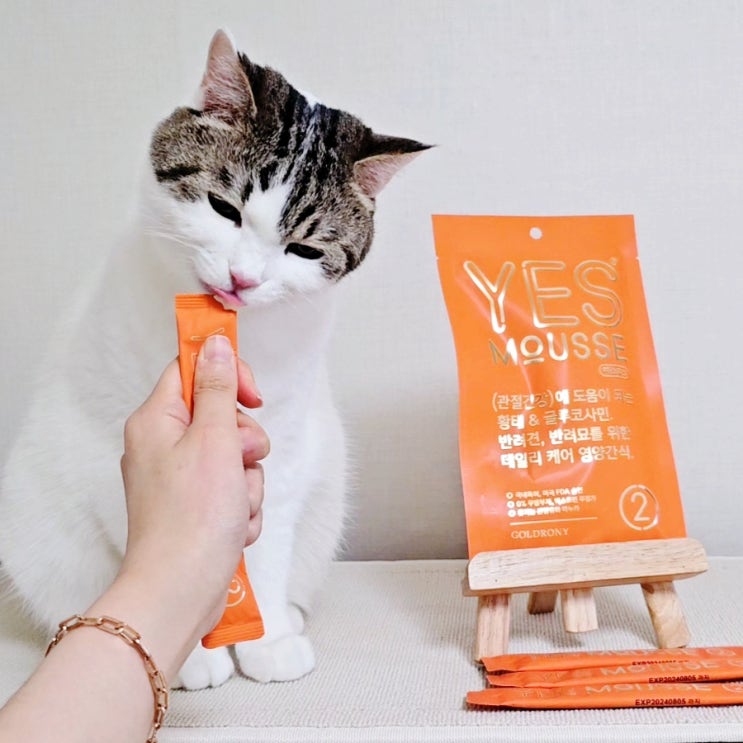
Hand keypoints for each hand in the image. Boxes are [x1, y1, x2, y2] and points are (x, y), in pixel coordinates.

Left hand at [116, 334, 268, 660]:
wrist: (181, 591)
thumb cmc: (192, 518)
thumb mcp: (215, 439)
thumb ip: (218, 388)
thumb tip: (213, 343)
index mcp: (156, 421)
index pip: (192, 372)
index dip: (227, 376)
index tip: (253, 396)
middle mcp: (162, 446)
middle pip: (221, 417)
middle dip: (245, 442)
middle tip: (241, 461)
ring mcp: (179, 480)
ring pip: (234, 458)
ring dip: (248, 481)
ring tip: (236, 506)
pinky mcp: (194, 508)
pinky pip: (233, 490)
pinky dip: (242, 507)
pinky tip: (234, 527)